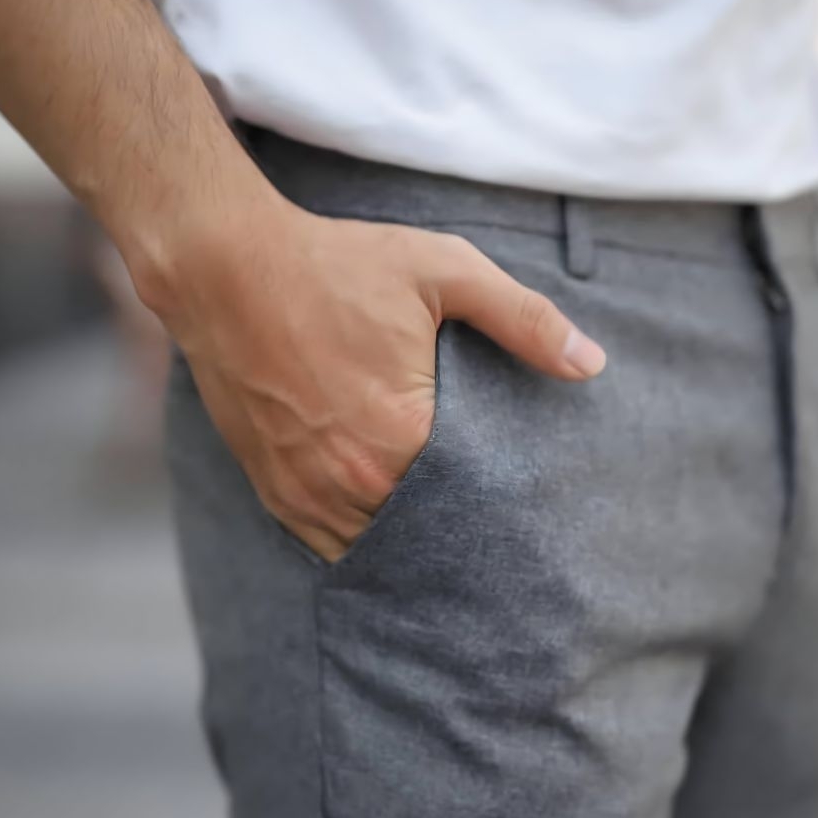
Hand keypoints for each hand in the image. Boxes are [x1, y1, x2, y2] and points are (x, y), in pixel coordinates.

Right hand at [144, 198, 605, 562]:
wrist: (225, 269)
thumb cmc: (337, 267)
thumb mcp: (443, 271)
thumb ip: (524, 319)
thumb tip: (593, 363)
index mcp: (403, 435)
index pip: (474, 504)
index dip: (500, 509)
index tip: (524, 516)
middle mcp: (352, 480)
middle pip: (426, 537)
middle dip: (458, 536)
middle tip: (490, 540)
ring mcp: (306, 492)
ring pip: (376, 550)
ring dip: (408, 544)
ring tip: (442, 538)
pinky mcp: (274, 491)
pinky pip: (327, 544)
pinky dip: (360, 541)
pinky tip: (385, 523)